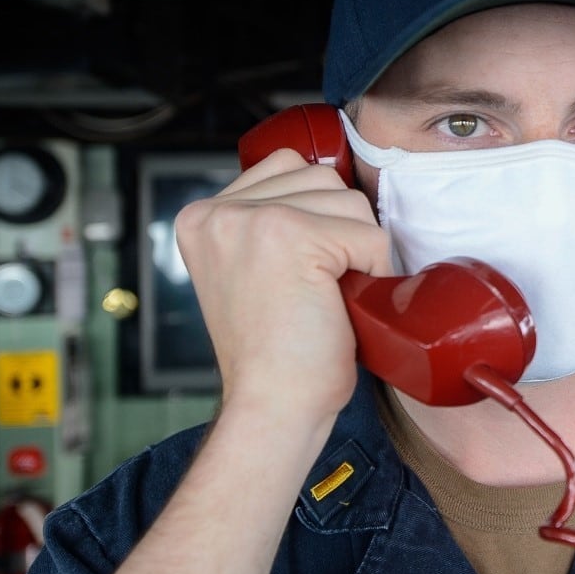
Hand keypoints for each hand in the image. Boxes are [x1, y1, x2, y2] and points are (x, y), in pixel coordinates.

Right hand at [174, 148, 390, 423]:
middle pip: (322, 179)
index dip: (317, 217)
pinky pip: (369, 233)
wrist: (273, 406)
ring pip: (349, 200)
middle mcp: (218, 210)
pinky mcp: (290, 236)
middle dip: (339, 233)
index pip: (288, 167)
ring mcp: (252, 219)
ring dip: (357, 250)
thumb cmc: (277, 353)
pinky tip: (342, 304)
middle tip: (314, 291)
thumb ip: (267, 221)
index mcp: (201, 215)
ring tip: (325, 296)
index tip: (300, 273)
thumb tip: (330, 180)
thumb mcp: (250, 271)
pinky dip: (373, 270)